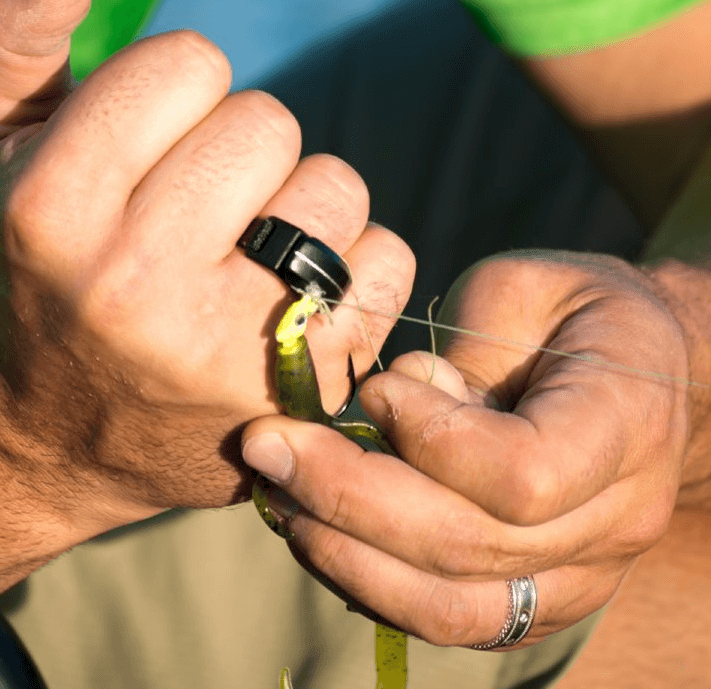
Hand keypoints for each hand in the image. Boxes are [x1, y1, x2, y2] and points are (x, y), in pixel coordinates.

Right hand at [0, 0, 415, 538]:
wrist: (50, 427)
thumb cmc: (31, 259)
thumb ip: (16, 31)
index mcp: (52, 208)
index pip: (189, 61)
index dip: (174, 88)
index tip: (146, 142)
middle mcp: (132, 286)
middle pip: (269, 122)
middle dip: (237, 146)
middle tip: (193, 203)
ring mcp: (222, 349)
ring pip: (336, 187)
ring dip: (301, 201)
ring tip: (243, 248)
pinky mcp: (299, 394)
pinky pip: (388, 260)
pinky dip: (355, 265)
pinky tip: (291, 299)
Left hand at [240, 249, 689, 645]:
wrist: (642, 370)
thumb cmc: (572, 310)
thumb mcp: (523, 288)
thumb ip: (462, 348)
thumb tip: (383, 405)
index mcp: (624, 422)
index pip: (523, 474)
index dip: (430, 438)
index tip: (375, 387)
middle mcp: (616, 518)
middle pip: (468, 546)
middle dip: (346, 496)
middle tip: (265, 445)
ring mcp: (582, 574)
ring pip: (450, 606)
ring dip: (345, 552)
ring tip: (277, 492)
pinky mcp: (537, 598)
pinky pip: (447, 618)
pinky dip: (369, 581)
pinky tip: (313, 529)